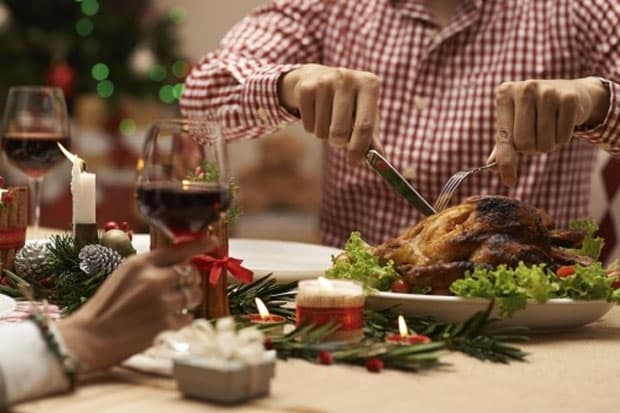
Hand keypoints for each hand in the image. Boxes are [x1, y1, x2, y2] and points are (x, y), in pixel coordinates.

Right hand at [56, 237, 215, 371]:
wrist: (89, 339)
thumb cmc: (104, 308)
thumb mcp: (123, 276)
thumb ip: (150, 267)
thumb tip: (181, 261)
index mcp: (140, 264)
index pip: (178, 249)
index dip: (199, 244)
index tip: (212, 241)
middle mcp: (154, 279)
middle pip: (190, 273)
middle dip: (190, 280)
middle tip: (180, 288)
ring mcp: (162, 302)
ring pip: (194, 295)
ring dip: (189, 299)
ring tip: (173, 305)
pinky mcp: (167, 324)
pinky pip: (189, 317)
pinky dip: (183, 319)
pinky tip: (168, 321)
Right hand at [278, 64, 381, 163]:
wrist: (320, 77)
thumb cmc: (349, 102)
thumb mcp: (364, 113)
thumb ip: (372, 138)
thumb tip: (380, 160)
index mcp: (368, 83)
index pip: (365, 125)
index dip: (359, 148)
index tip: (354, 162)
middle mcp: (347, 78)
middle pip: (340, 132)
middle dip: (339, 142)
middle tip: (339, 137)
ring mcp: (324, 82)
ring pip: (322, 131)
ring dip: (325, 134)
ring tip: (328, 119)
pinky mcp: (305, 89)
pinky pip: (308, 126)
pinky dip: (312, 127)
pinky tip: (316, 113)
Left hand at [492, 77, 608, 186]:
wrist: (568, 91)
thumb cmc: (533, 112)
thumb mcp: (514, 122)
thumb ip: (502, 144)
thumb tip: (490, 167)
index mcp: (504, 93)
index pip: (504, 137)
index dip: (506, 163)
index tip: (509, 182)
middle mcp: (524, 89)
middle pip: (524, 144)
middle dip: (531, 149)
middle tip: (536, 137)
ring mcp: (547, 91)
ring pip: (544, 143)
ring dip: (548, 145)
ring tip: (549, 129)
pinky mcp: (568, 98)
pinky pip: (563, 137)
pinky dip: (563, 139)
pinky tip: (562, 123)